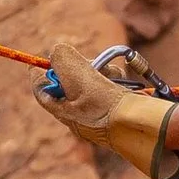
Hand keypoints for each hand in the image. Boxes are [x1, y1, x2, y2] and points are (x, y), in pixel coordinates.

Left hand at [39, 45, 178, 178]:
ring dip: (103, 70)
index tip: (35, 61)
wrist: (143, 127)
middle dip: (82, 66)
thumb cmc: (109, 107)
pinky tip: (123, 81)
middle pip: (70, 80)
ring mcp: (99, 112)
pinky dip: (116, 78)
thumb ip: (64, 60)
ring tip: (113, 75)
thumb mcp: (81, 79)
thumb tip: (57, 51)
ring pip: (93, 79)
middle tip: (92, 63)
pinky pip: (111, 85)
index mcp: (64, 112)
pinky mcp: (118, 108)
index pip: (43, 90)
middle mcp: (79, 114)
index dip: (39, 73)